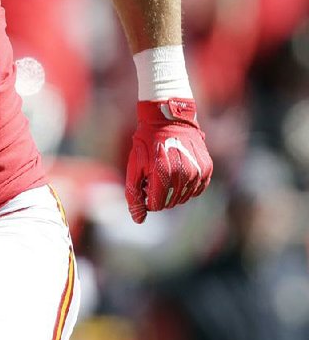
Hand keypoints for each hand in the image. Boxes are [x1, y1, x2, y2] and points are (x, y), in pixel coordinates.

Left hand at [125, 98, 211, 223]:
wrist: (168, 119)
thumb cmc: (147, 144)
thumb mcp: (134, 166)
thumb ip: (134, 194)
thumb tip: (139, 220)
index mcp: (163, 174)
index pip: (155, 205)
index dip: (147, 198)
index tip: (144, 185)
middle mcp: (183, 175)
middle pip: (169, 203)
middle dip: (159, 194)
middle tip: (154, 176)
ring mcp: (197, 172)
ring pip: (183, 198)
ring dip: (172, 190)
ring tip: (166, 171)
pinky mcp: (206, 169)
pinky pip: (197, 190)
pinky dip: (187, 186)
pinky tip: (179, 172)